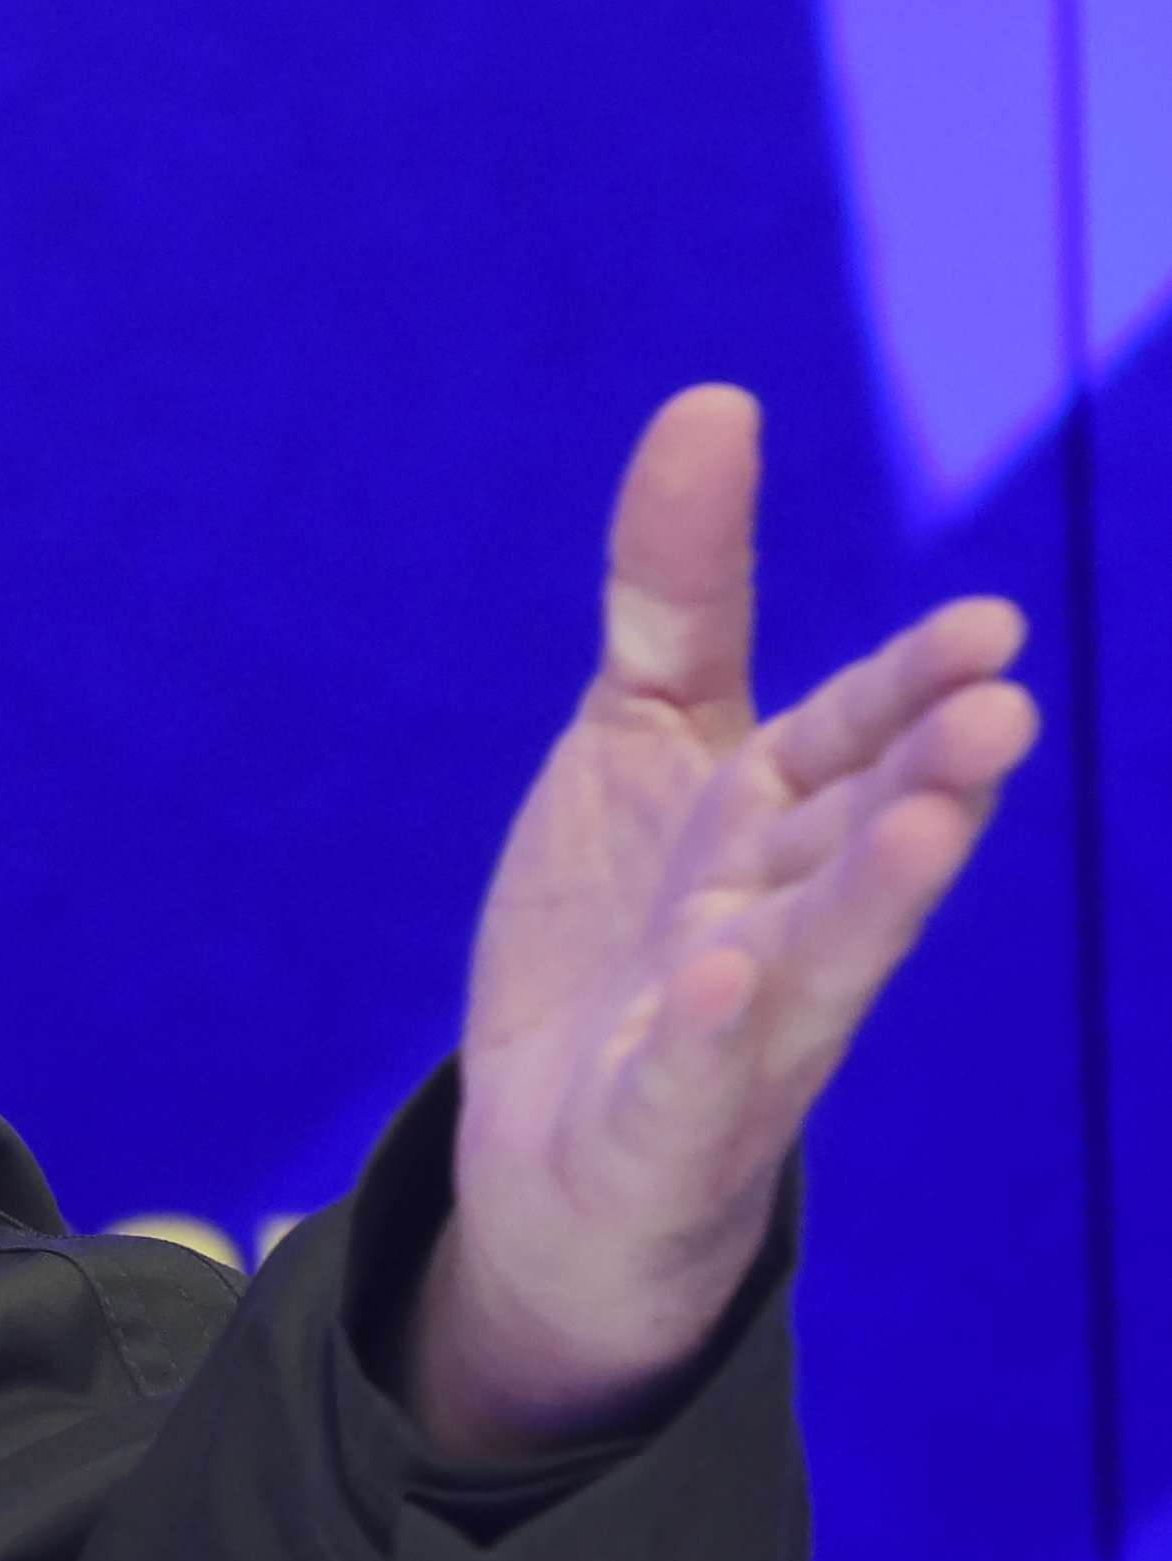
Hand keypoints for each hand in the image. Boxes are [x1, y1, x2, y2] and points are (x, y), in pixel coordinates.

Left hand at [410, 386, 1038, 1458]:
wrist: (561, 1158)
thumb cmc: (627, 932)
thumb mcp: (636, 741)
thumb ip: (678, 592)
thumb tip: (715, 402)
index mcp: (772, 825)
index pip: (848, 742)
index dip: (909, 689)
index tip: (987, 631)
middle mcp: (772, 920)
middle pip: (857, 841)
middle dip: (927, 778)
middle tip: (997, 708)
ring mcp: (729, 1034)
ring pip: (814, 961)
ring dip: (871, 898)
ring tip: (923, 820)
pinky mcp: (656, 1130)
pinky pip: (687, 1083)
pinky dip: (700, 1039)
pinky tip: (707, 981)